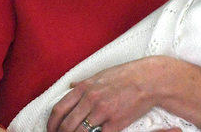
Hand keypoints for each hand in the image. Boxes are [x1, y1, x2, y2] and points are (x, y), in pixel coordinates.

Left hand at [47, 57, 165, 131]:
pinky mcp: (116, 123)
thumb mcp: (101, 75)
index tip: (51, 129)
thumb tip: (71, 86)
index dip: (51, 124)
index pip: (59, 110)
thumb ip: (84, 83)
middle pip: (67, 125)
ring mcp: (103, 112)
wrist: (149, 79)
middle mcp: (91, 100)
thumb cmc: (126, 75)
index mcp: (85, 88)